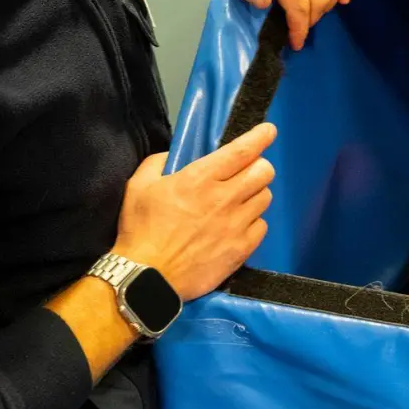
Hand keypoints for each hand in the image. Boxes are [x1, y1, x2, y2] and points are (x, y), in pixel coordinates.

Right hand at [111, 123, 277, 301]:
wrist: (147, 277)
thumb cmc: (141, 230)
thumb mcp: (139, 186)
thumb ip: (158, 163)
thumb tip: (173, 157)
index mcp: (200, 178)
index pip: (242, 151)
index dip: (260, 137)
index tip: (269, 131)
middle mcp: (224, 198)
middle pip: (264, 172)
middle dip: (259, 166)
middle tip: (248, 171)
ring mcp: (236, 225)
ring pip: (265, 198)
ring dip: (255, 194)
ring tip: (240, 200)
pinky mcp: (241, 249)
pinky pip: (261, 227)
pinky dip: (254, 222)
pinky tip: (239, 225)